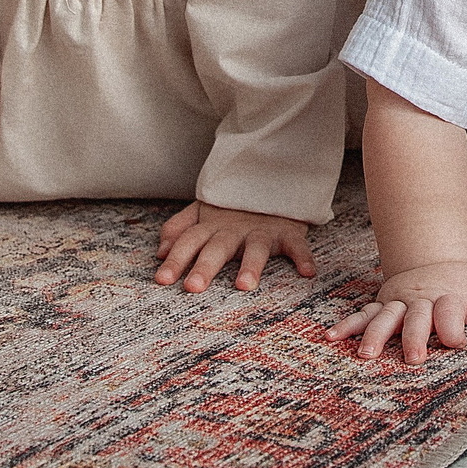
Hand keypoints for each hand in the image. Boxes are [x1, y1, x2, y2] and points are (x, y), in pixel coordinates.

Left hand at [154, 201, 314, 292]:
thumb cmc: (232, 209)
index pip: (189, 242)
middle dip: (205, 267)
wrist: (272, 180)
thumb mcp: (202, 213)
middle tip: (193, 287)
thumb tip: (159, 251)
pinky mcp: (288, 232)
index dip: (175, 259)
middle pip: (217, 248)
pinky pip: (297, 245)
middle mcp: (234, 230)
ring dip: (250, 266)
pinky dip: (303, 257)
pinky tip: (307, 273)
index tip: (162, 280)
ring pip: (255, 248)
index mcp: (212, 227)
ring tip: (243, 285)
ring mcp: (262, 231)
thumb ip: (179, 229)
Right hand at [325, 259, 466, 362]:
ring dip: (375, 335)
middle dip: (414, 336)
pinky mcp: (382, 306)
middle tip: (414, 358)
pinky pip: (362, 315)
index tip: (457, 342)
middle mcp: (421, 300)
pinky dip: (347, 325)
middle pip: (416, 317)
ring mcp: (398, 303)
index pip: (450, 313)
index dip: (453, 327)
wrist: (436, 264)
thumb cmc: (463, 290)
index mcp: (448, 298)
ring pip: (385, 317)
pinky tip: (331, 338)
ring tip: (366, 355)